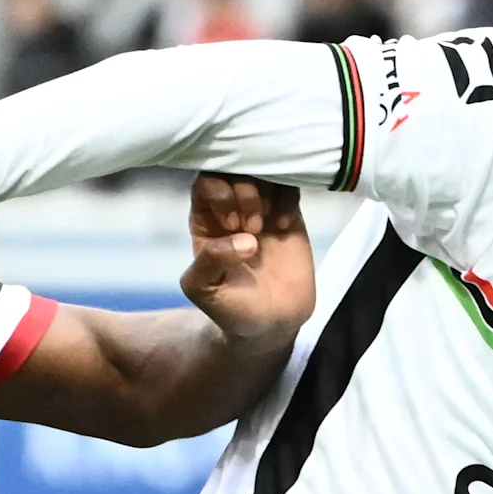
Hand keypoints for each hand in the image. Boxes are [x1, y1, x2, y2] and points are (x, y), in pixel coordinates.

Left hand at [179, 174, 310, 342]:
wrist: (272, 323)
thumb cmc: (231, 307)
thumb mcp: (203, 290)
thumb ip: (208, 261)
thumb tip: (243, 239)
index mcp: (206, 219)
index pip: (207, 181)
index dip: (221, 195)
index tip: (232, 226)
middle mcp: (233, 207)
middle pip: (236, 169)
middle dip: (245, 193)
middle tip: (253, 227)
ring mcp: (262, 209)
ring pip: (263, 173)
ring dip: (267, 193)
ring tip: (269, 226)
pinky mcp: (289, 214)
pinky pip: (290, 186)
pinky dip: (287, 199)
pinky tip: (284, 226)